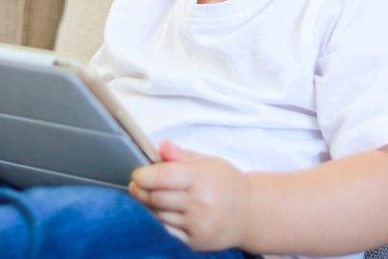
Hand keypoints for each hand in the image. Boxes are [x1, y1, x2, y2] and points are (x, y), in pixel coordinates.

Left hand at [128, 140, 251, 251]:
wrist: (251, 213)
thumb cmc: (227, 184)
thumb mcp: (209, 162)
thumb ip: (182, 155)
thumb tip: (161, 146)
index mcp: (202, 178)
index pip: (162, 176)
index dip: (143, 175)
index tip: (137, 174)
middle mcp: (200, 203)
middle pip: (155, 198)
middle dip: (140, 191)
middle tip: (136, 185)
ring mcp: (198, 224)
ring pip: (158, 216)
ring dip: (147, 207)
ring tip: (147, 197)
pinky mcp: (196, 242)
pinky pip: (167, 232)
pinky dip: (159, 222)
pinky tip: (160, 213)